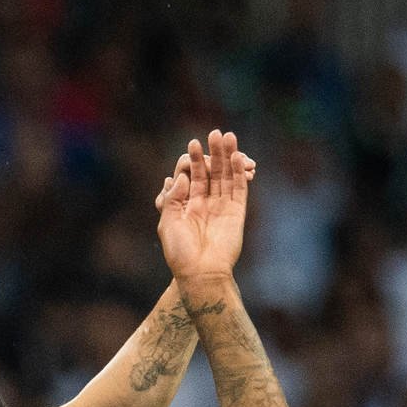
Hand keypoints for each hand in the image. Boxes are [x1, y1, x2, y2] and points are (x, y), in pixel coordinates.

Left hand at [156, 129, 253, 283]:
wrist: (201, 273)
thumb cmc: (180, 253)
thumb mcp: (168, 223)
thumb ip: (173, 198)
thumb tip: (180, 177)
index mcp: (188, 206)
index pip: (193, 177)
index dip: (194, 160)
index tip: (193, 144)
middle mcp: (206, 203)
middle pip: (212, 172)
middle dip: (213, 152)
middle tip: (214, 132)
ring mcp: (222, 206)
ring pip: (226, 176)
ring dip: (228, 156)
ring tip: (228, 137)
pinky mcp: (237, 212)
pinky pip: (238, 189)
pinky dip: (238, 173)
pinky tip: (237, 158)